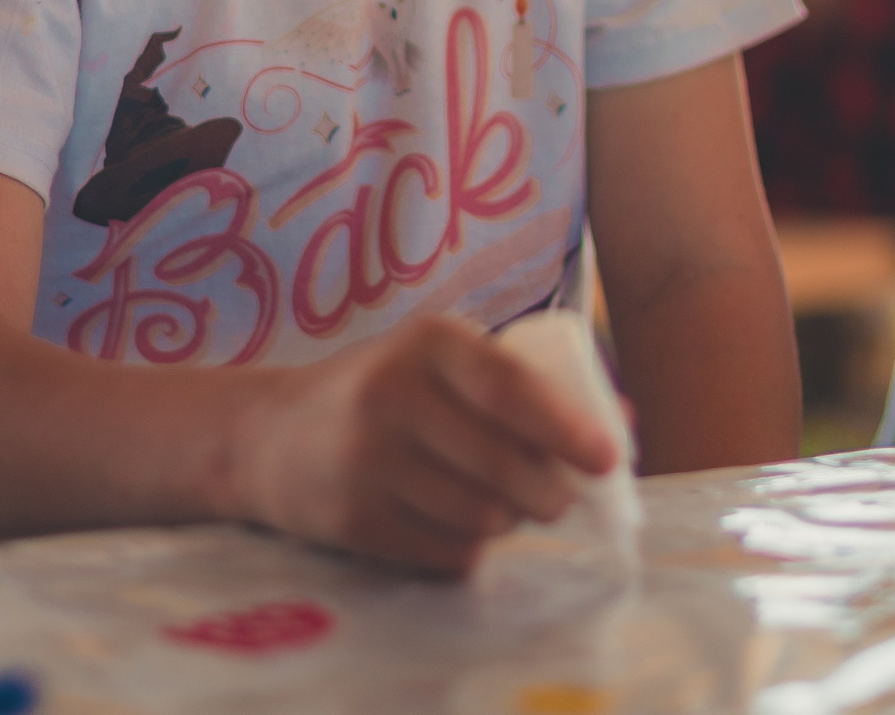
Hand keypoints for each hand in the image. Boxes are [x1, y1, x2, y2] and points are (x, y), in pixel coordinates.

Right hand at [221, 315, 617, 574]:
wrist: (267, 434)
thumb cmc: (382, 389)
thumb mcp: (440, 362)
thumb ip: (524, 384)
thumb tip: (627, 422)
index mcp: (426, 341)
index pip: (511, 391)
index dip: (567, 430)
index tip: (608, 461)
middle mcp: (391, 395)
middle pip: (504, 466)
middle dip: (549, 493)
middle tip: (557, 498)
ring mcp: (367, 461)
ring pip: (480, 516)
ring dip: (507, 522)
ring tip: (500, 507)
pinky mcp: (352, 519)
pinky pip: (444, 553)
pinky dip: (467, 549)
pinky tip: (454, 525)